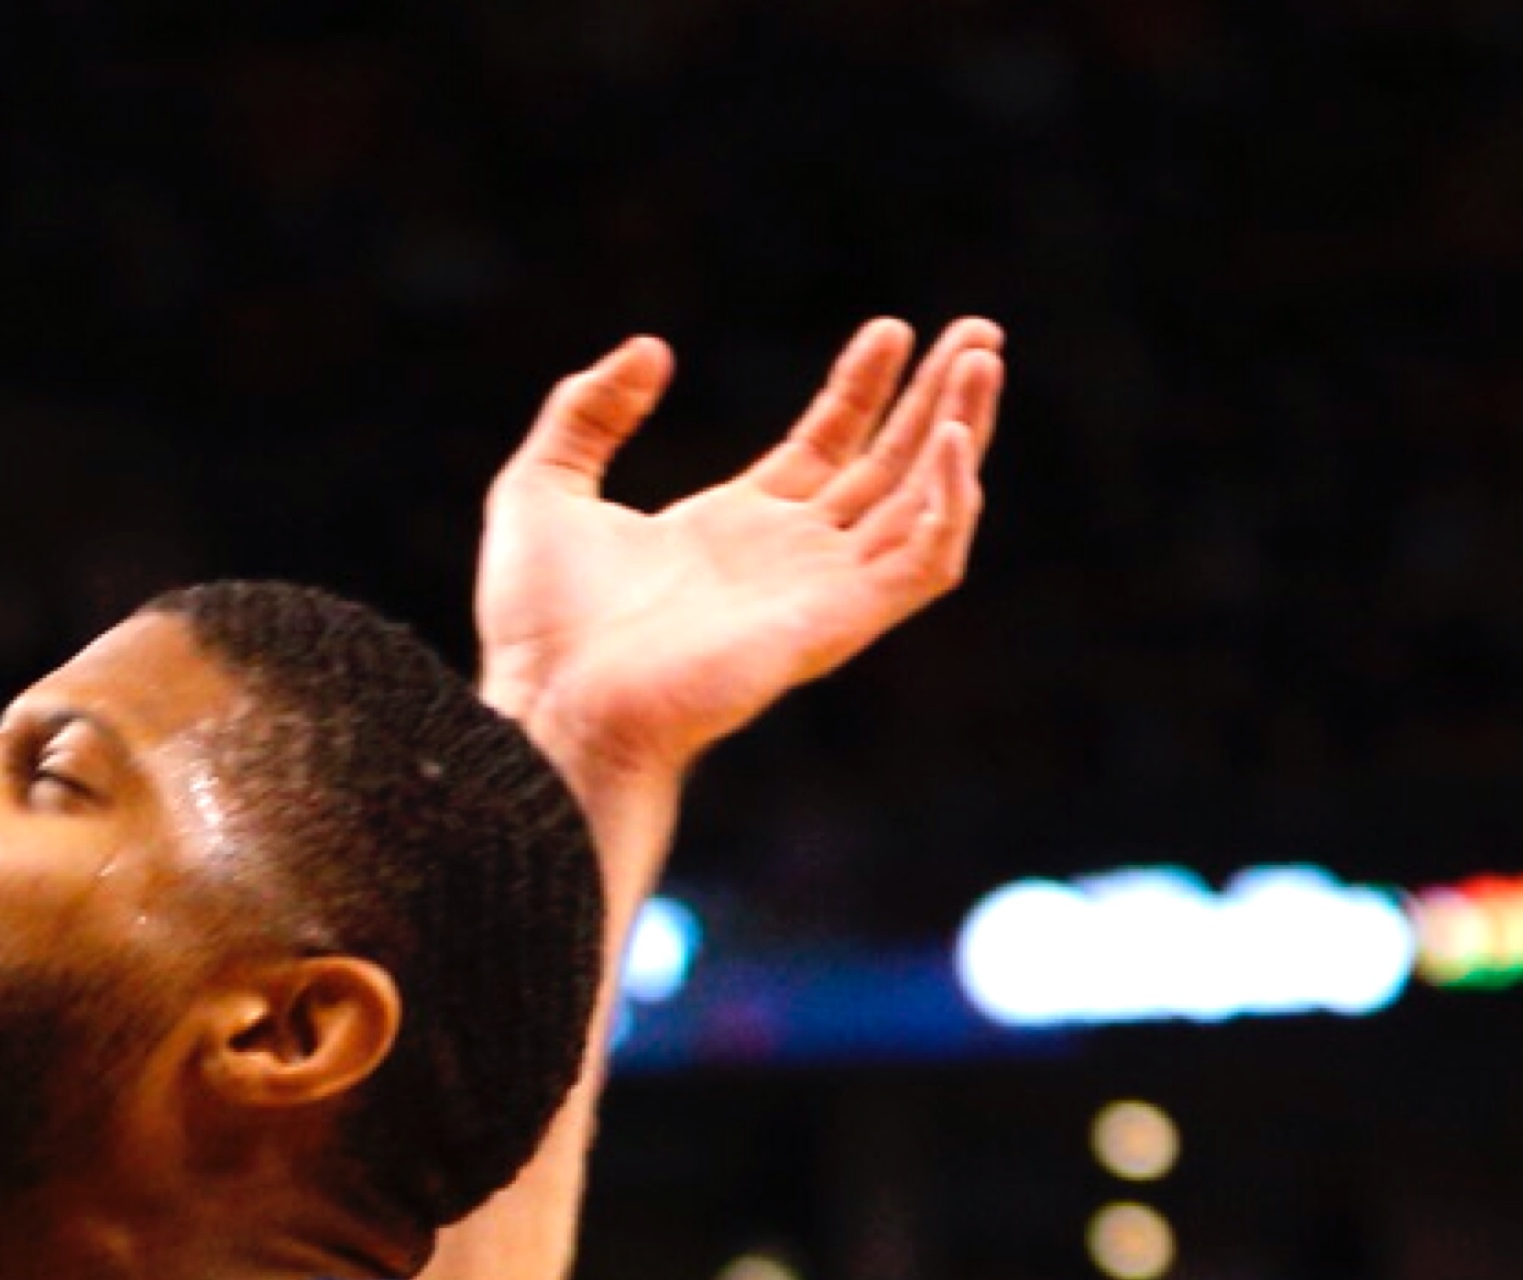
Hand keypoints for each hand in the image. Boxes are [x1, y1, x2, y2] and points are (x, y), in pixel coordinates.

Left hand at [474, 316, 1000, 785]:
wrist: (549, 706)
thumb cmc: (538, 625)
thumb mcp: (541, 488)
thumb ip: (588, 413)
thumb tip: (651, 348)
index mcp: (730, 529)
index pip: (825, 447)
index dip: (862, 387)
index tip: (893, 329)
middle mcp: (786, 559)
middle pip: (888, 466)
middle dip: (937, 398)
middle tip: (980, 332)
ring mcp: (817, 591)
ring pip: (922, 502)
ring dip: (961, 430)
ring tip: (984, 359)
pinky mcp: (836, 623)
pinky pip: (923, 561)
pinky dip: (950, 502)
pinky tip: (948, 440)